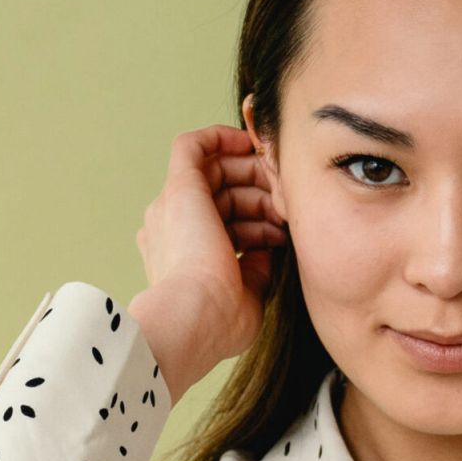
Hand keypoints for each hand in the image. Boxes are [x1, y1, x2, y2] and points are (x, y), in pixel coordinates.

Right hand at [131, 124, 289, 379]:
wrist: (195, 317)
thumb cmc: (219, 322)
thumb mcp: (248, 296)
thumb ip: (256, 271)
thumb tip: (268, 252)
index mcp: (184, 258)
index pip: (224, 225)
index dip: (258, 219)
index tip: (285, 226)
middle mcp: (172, 229)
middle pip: (221, 195)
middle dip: (260, 193)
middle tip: (289, 201)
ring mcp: (172, 207)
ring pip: (213, 170)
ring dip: (252, 171)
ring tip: (282, 182)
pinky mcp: (178, 188)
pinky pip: (192, 146)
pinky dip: (221, 137)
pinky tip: (250, 143)